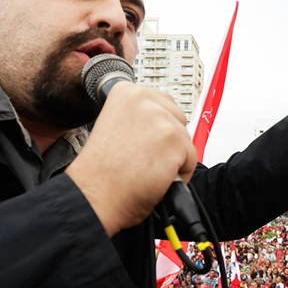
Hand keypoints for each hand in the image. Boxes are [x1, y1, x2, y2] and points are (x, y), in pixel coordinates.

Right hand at [66, 82, 195, 235]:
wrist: (95, 195)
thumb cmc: (102, 170)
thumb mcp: (115, 123)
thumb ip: (139, 116)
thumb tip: (161, 119)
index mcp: (127, 92)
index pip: (163, 102)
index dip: (157, 128)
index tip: (145, 140)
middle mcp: (144, 100)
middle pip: (177, 119)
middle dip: (167, 141)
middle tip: (145, 157)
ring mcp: (160, 120)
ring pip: (185, 139)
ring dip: (173, 157)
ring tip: (148, 167)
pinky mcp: (174, 142)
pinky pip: (191, 159)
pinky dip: (181, 173)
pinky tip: (158, 177)